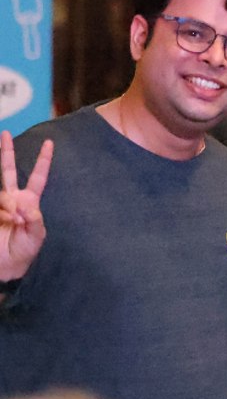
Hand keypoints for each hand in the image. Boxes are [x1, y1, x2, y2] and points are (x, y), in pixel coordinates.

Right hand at [0, 132, 50, 281]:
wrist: (6, 265)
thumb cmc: (24, 251)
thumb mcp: (36, 235)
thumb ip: (33, 218)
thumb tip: (21, 204)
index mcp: (29, 202)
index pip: (38, 177)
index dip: (43, 161)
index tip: (49, 143)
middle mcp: (13, 199)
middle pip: (9, 170)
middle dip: (6, 152)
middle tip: (4, 133)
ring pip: (3, 195)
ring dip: (7, 207)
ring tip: (13, 221)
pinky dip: (2, 212)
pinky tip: (6, 220)